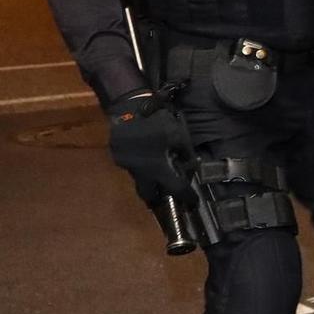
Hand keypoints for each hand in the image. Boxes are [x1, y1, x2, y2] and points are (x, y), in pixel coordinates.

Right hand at [105, 91, 193, 205]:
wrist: (128, 109)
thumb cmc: (156, 123)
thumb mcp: (179, 136)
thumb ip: (186, 153)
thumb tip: (190, 165)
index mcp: (157, 169)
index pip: (176, 189)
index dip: (187, 197)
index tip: (193, 203)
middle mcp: (140, 172)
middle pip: (149, 195)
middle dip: (158, 199)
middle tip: (168, 196)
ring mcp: (127, 165)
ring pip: (140, 182)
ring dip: (150, 182)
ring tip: (160, 177)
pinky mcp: (119, 157)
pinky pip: (133, 169)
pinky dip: (142, 169)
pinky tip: (148, 161)